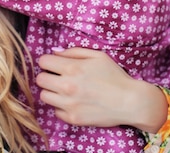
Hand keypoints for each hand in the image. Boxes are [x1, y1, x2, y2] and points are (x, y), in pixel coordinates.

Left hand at [36, 47, 167, 132]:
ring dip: (52, 92)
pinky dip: (62, 106)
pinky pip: (56, 111)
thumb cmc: (115, 76)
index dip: (48, 61)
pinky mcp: (73, 118)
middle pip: (40, 80)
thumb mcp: (98, 56)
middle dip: (48, 76)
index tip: (54, 64)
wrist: (130, 102)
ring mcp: (69, 104)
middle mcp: (67, 86)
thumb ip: (74, 51)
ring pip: (44, 96)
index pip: (43, 62)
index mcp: (72, 68)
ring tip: (65, 90)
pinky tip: (74, 102)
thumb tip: (55, 52)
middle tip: (59, 77)